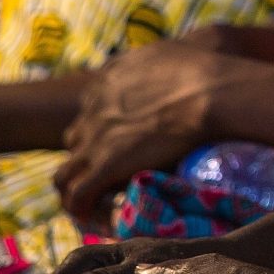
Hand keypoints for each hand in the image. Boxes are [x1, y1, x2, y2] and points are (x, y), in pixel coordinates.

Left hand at [54, 42, 247, 224]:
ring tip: (100, 206)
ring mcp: (95, 139)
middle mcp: (93, 110)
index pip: (90, 112)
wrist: (209, 90)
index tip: (122, 147)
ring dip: (78, 190)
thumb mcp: (167, 52)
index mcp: (106, 83)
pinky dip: (84, 210)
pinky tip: (101, 221)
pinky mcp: (104, 166)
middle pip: (74, 141)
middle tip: (114, 176)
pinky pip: (77, 196)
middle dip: (89, 158)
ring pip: (64, 174)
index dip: (104, 131)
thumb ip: (151, 63)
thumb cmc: (201, 68)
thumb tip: (162, 66)